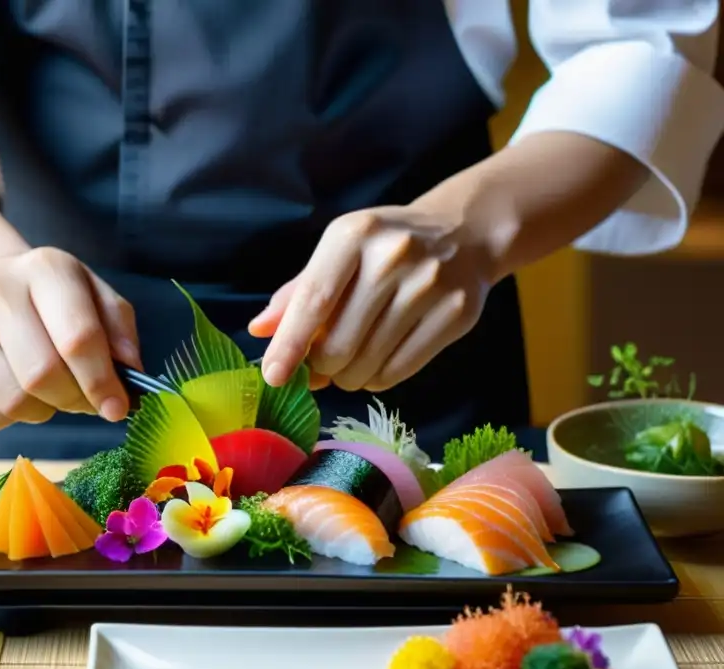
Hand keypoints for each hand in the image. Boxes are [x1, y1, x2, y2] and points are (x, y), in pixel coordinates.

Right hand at [0, 247, 141, 430]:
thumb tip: (129, 376)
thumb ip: (120, 333)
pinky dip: (17, 417)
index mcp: (45, 268)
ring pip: (15, 401)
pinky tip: (22, 391)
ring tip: (52, 389)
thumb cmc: (57, 301)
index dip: (102, 381)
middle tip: (88, 401)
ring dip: (46, 409)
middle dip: (75, 399)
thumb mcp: (97, 298)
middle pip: (43, 374)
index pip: (77, 337)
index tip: (118, 408)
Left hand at [250, 207, 492, 392]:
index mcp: (353, 234)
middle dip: (321, 368)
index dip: (289, 345)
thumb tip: (260, 330)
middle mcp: (392, 256)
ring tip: (350, 364)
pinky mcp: (456, 312)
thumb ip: (299, 292)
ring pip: (368, 364)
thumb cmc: (385, 247)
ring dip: (348, 378)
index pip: (313, 301)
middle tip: (321, 366)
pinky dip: (377, 380)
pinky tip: (376, 365)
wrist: (464, 233)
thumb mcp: (340, 252)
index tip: (273, 377)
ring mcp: (429, 285)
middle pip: (339, 344)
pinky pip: (400, 370)